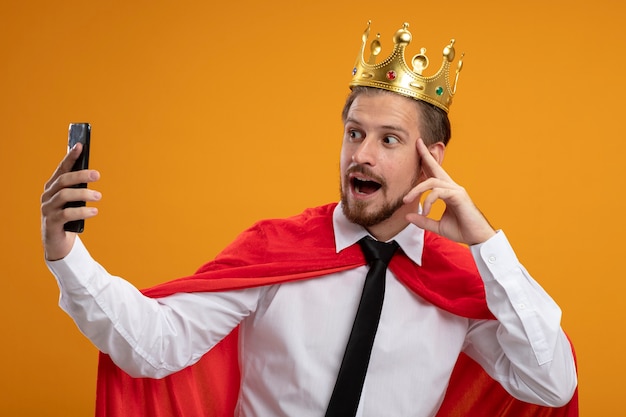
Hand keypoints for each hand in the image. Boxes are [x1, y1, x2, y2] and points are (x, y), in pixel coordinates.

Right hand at [41, 143, 100, 259]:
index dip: (70, 157)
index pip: (61, 169)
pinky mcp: (52, 222)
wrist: (57, 242)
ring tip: (98, 196)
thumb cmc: (68, 217)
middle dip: (80, 175)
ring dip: (83, 194)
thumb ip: (78, 189)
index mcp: (52, 187)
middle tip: (97, 175)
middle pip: (63, 180)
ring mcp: (48, 209)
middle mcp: (47, 196)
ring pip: (65, 195)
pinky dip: (82, 212)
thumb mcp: (73, 201)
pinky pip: (67, 214)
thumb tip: (92, 175)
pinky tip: (94, 212)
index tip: (80, 146)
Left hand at [403, 138, 495, 244]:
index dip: (426, 160)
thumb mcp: (437, 226)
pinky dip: (429, 200)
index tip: (419, 147)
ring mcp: (456, 190)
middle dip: (425, 155)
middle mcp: (452, 188)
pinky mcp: (459, 196)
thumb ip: (423, 220)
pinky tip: (426, 212)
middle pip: (436, 168)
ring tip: (406, 200)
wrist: (477, 239)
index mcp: (447, 192)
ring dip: (417, 190)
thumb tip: (407, 216)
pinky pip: (439, 192)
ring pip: (432, 182)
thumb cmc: (461, 230)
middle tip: (417, 143)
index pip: (434, 174)